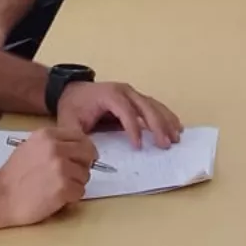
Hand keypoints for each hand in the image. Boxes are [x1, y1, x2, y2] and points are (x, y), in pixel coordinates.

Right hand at [0, 125, 96, 226]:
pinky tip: (57, 198)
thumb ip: (54, 144)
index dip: (84, 149)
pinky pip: (80, 191)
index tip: (83, 158)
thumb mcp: (31, 147)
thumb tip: (78, 148)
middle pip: (88, 154)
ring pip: (85, 175)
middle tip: (72, 176)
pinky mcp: (63, 187)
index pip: (81, 137)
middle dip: (83, 166)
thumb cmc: (14, 174)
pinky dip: (71, 197)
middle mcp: (56, 148)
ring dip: (76, 184)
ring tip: (57, 187)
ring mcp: (61, 168)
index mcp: (48, 135)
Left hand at [56, 79, 183, 148]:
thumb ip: (77, 138)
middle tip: (166, 144)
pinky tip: (175, 126)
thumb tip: (91, 154)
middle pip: (146, 107)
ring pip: (154, 106)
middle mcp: (124, 91)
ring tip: (176, 137)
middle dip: (157, 126)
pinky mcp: (136, 97)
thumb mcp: (69, 122)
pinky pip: (154, 105)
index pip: (126, 112)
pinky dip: (166, 116)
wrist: (70, 90)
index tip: (138, 147)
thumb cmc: (72, 106)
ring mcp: (132, 93)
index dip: (133, 130)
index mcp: (109, 95)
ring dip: (166, 121)